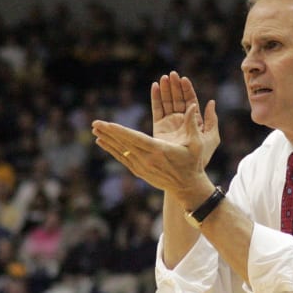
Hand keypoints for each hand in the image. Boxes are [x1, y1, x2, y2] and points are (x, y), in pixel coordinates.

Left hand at [91, 101, 212, 205]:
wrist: (187, 187)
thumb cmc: (193, 163)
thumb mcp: (198, 144)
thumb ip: (193, 125)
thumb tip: (191, 106)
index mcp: (160, 151)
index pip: (136, 139)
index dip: (120, 131)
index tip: (107, 124)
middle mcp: (148, 160)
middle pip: (124, 144)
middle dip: (109, 132)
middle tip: (94, 122)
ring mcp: (142, 167)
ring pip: (121, 151)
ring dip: (107, 139)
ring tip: (94, 129)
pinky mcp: (139, 171)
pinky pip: (122, 158)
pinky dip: (111, 149)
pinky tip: (102, 141)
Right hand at [151, 71, 219, 168]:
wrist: (185, 172)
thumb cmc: (201, 158)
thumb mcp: (211, 138)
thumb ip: (211, 120)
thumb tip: (211, 102)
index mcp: (195, 120)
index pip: (190, 101)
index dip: (187, 90)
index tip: (184, 78)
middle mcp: (182, 120)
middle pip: (178, 99)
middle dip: (175, 86)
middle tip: (171, 74)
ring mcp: (170, 123)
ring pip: (167, 102)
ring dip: (166, 89)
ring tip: (163, 78)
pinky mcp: (159, 128)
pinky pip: (157, 110)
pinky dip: (156, 98)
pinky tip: (155, 87)